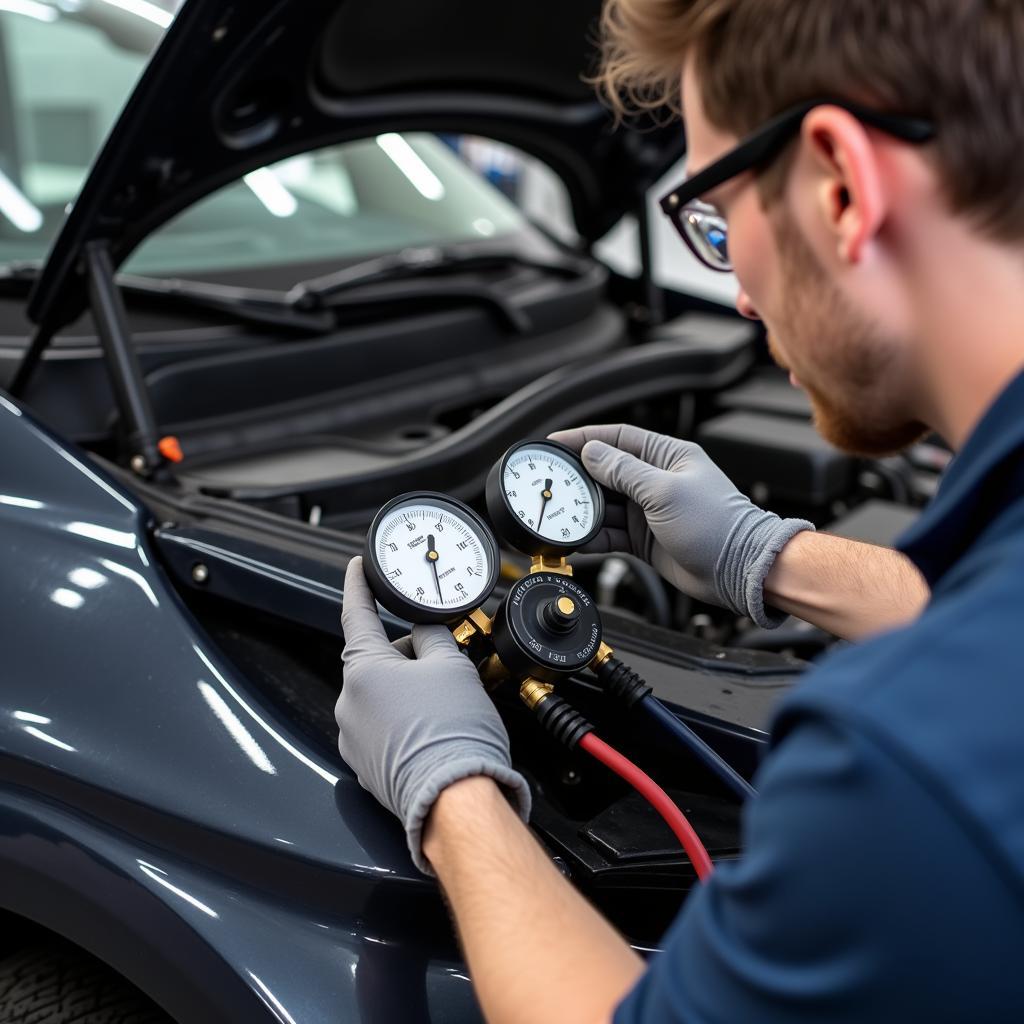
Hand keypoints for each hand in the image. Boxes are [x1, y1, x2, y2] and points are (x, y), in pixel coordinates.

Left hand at [338, 557, 530, 872]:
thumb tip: (424, 629)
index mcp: (363, 670)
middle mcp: (349, 703)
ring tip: (445, 708)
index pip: (356, 613)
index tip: (358, 569)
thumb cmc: (453, 735)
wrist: (455, 799)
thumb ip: (432, 636)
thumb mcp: (452, 665)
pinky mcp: (366, 765)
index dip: (359, 586)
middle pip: (377, 659)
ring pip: (382, 694)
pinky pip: (384, 727)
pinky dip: (406, 721)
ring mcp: (354, 737)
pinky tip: (434, 731)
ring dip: (409, 691)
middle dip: (408, 656)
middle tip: (445, 666)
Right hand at [548, 424, 812, 627]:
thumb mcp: (665, 491)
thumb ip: (624, 471)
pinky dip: (592, 536)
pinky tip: (576, 539)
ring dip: (583, 509)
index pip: (617, 438)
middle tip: (551, 481)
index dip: (584, 438)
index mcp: (667, 456)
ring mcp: (649, 510)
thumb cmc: (718, 525)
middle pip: (606, 471)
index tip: (555, 442)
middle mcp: (656, 480)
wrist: (738, 570)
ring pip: (604, 504)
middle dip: (578, 477)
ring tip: (559, 514)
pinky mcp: (644, 538)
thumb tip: (592, 453)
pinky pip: (610, 533)